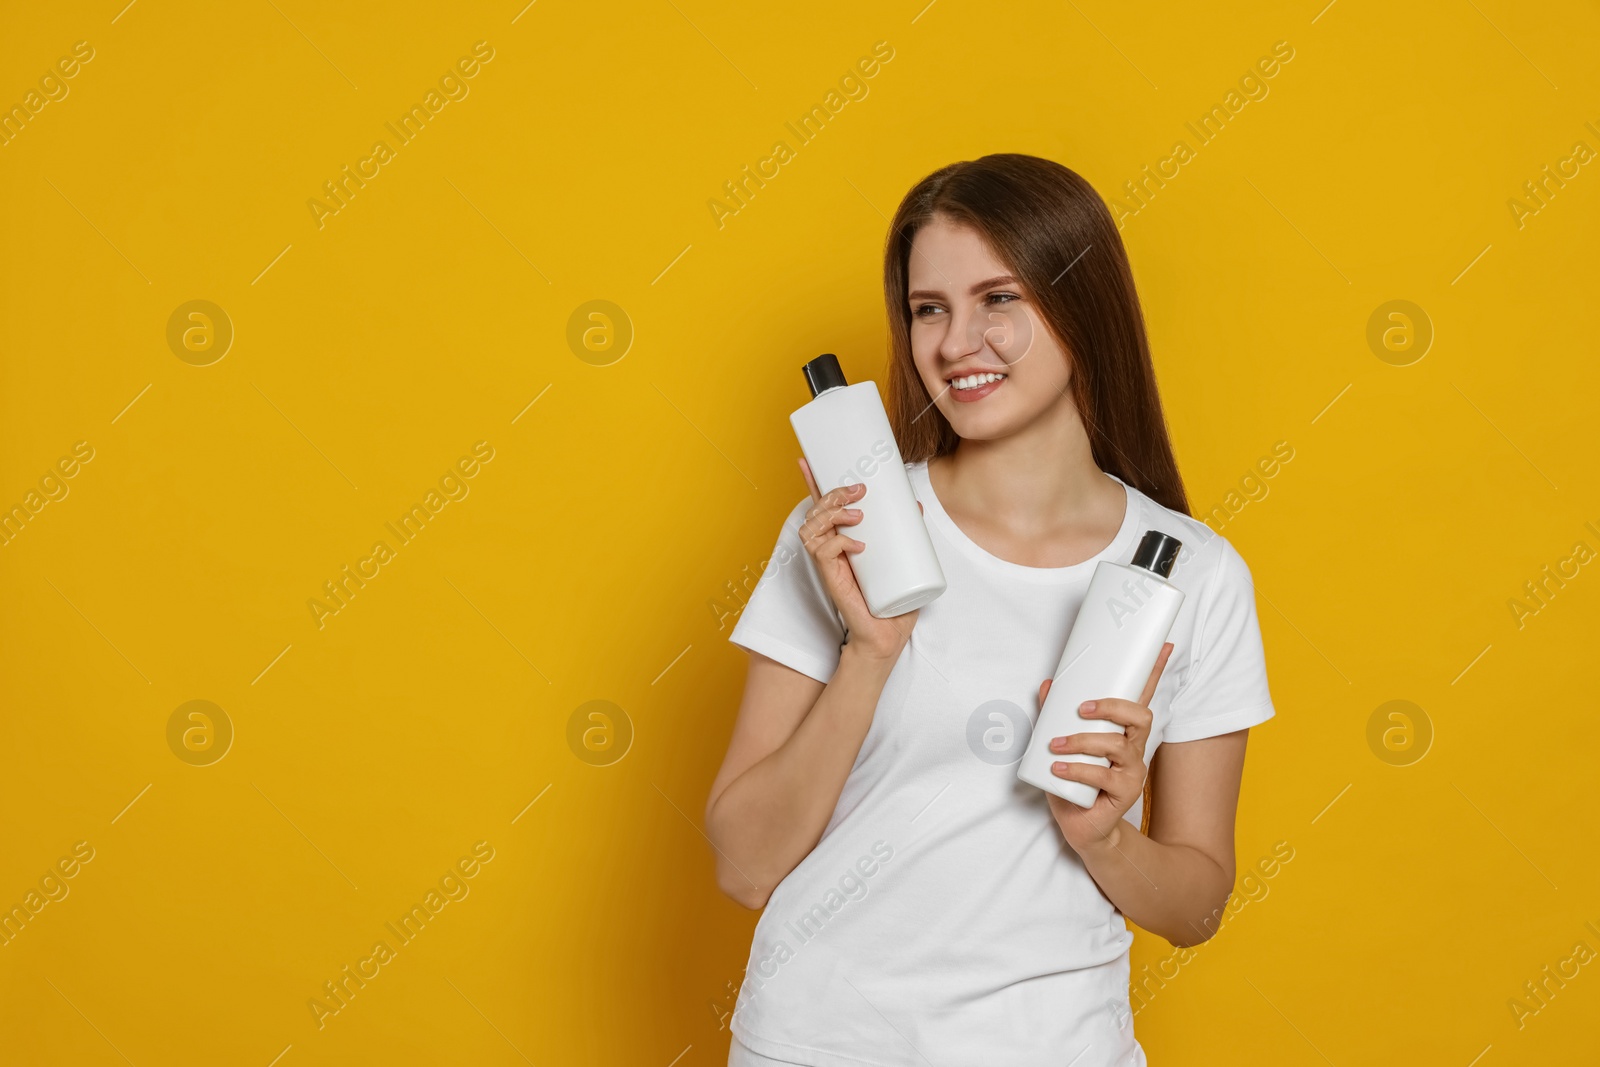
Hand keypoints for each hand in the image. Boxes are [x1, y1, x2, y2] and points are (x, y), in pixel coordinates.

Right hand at [797, 457, 921, 663]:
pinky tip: (858, 545)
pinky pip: (821, 552)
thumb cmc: (891, 603)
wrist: (886, 637)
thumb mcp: (903, 562)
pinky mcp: (830, 578)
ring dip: (832, 513)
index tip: (807, 461)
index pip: (821, 507)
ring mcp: (828, 564)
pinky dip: (838, 543)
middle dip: (833, 493)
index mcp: (840, 540)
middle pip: (816, 510)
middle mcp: (829, 548)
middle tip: (859, 489)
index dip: (812, 483)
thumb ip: (908, 534)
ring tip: (859, 515)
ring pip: (812, 527)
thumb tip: (915, 505)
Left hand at [1036, 642, 1172, 854]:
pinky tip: (1058, 769)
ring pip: (1118, 745)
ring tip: (1056, 746)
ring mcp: (1132, 770)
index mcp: (1122, 731)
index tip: (1164, 645)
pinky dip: (1077, 769)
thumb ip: (1053, 716)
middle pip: (1140, 716)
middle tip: (1082, 709)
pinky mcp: (1124, 792)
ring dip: (1083, 742)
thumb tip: (1047, 685)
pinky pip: (1103, 775)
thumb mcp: (1060, 745)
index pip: (1141, 696)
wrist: (1082, 827)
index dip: (1154, 671)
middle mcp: (1133, 747)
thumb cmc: (1074, 783)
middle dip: (1113, 706)